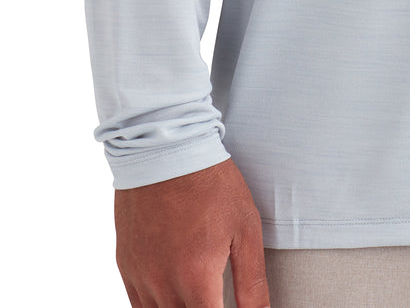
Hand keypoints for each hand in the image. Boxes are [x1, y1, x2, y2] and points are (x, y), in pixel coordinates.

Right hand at [114, 157, 269, 307]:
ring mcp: (140, 276)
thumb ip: (252, 281)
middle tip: (215, 295)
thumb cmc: (211, 183)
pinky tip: (174, 293)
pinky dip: (157, 306)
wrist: (166, 149)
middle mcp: (162, 284)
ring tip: (199, 294)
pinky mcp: (126, 264)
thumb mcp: (245, 228)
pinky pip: (137, 304)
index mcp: (196, 278)